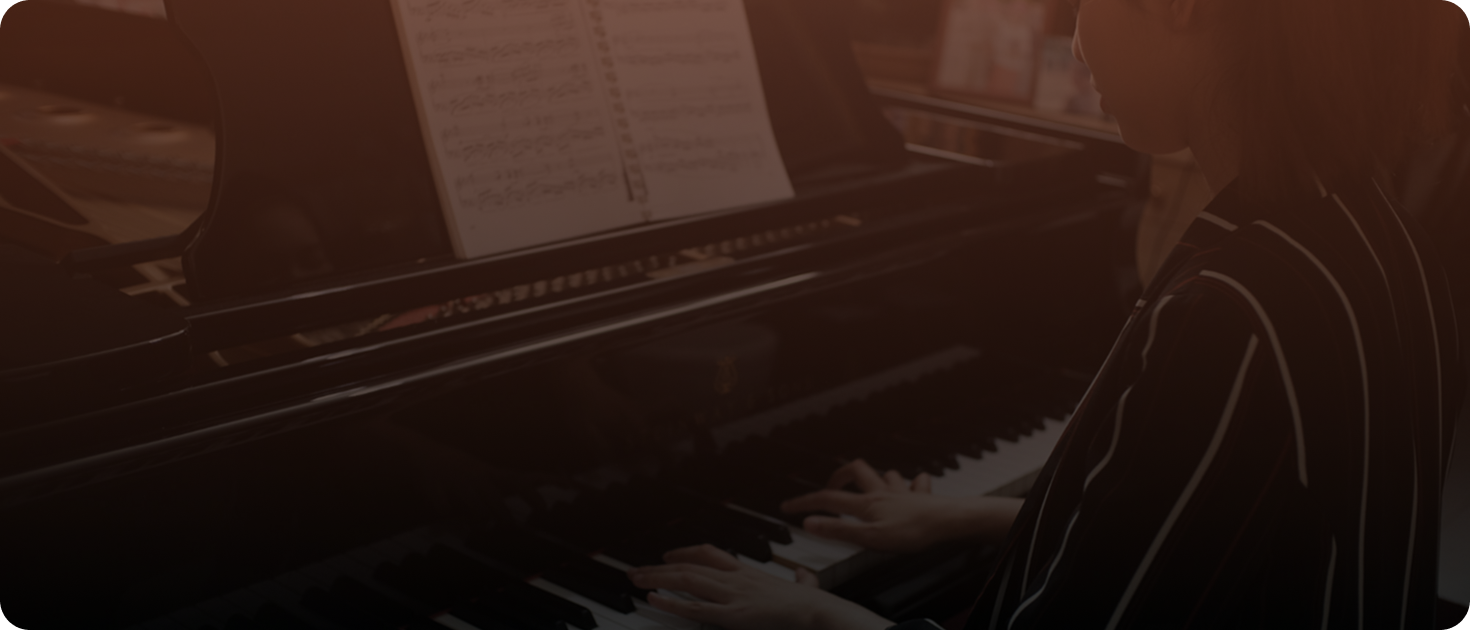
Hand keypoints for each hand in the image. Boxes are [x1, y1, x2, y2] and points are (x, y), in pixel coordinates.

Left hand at [628, 544, 890, 629]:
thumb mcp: (804, 586)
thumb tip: (803, 578)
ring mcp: (733, 595)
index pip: (710, 554)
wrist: (819, 612)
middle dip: (659, 567)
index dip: (685, 553)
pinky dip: (671, 602)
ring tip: (635, 578)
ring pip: (687, 580)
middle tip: (635, 570)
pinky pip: (695, 607)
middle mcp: (737, 579)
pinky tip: (654, 598)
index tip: (668, 555)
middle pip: (690, 565)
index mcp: (750, 572)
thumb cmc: (814, 605)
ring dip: (657, 578)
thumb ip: (800, 582)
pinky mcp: (733, 615)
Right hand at [782, 459, 1021, 552]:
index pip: (828, 499)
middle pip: (856, 471)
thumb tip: (809, 522)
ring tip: (869, 488)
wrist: (949, 522)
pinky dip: (910, 484)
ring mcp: (903, 492)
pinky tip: (912, 488)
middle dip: (839, 476)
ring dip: (875, 478)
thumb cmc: (913, 531)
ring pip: (885, 474)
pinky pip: (916, 482)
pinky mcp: (921, 496)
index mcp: (867, 503)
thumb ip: (838, 530)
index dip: (805, 503)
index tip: (787, 507)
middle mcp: (883, 492)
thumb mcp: (870, 538)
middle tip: (831, 488)